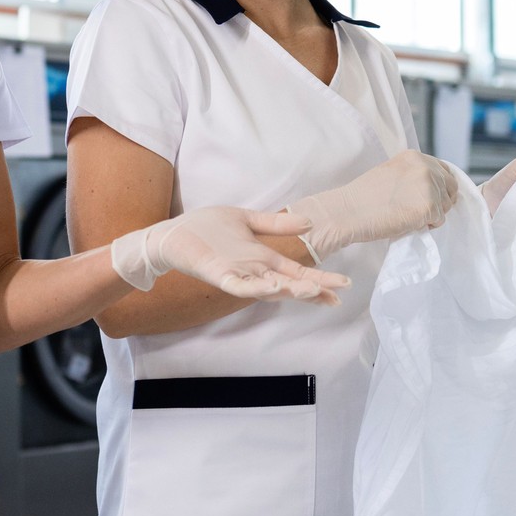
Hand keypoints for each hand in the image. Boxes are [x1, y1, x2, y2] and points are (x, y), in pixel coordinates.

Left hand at [110, 207, 352, 304]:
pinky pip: (241, 286)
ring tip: (312, 290)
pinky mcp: (219, 275)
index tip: (343, 286)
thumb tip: (307, 222)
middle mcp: (254, 271)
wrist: (172, 234)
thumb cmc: (206, 229)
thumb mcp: (246, 220)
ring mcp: (238, 275)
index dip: (319, 280)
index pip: (297, 272)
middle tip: (338, 295)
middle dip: (313, 290)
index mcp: (263, 258)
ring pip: (269, 289)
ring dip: (289, 290)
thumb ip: (275, 224)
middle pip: (290, 284)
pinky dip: (257, 288)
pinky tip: (274, 285)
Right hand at [286, 150, 460, 263]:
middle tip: (416, 210)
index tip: (428, 197)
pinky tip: (407, 222)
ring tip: (407, 215)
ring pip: (446, 206)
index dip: (440, 187)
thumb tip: (433, 188)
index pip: (444, 171)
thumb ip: (413, 175)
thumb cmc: (363, 197)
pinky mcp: (429, 207)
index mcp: (415, 157)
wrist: (347, 211)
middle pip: (449, 188)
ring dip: (432, 214)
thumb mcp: (392, 174)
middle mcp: (426, 167)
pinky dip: (426, 226)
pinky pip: (439, 221)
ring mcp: (429, 186)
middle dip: (439, 201)